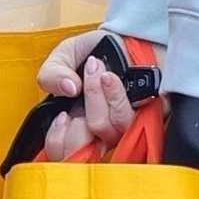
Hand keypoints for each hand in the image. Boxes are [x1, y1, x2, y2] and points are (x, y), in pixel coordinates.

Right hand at [34, 28, 136, 161]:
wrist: (131, 41)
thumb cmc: (100, 52)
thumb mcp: (66, 55)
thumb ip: (52, 73)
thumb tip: (66, 89)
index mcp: (78, 124)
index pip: (64, 156)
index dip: (57, 142)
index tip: (61, 115)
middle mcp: (101, 133)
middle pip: (83, 148)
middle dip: (77, 116)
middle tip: (79, 84)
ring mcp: (123, 129)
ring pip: (105, 129)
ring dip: (95, 95)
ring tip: (95, 68)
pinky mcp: (146, 119)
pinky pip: (126, 118)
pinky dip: (114, 94)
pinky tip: (109, 78)